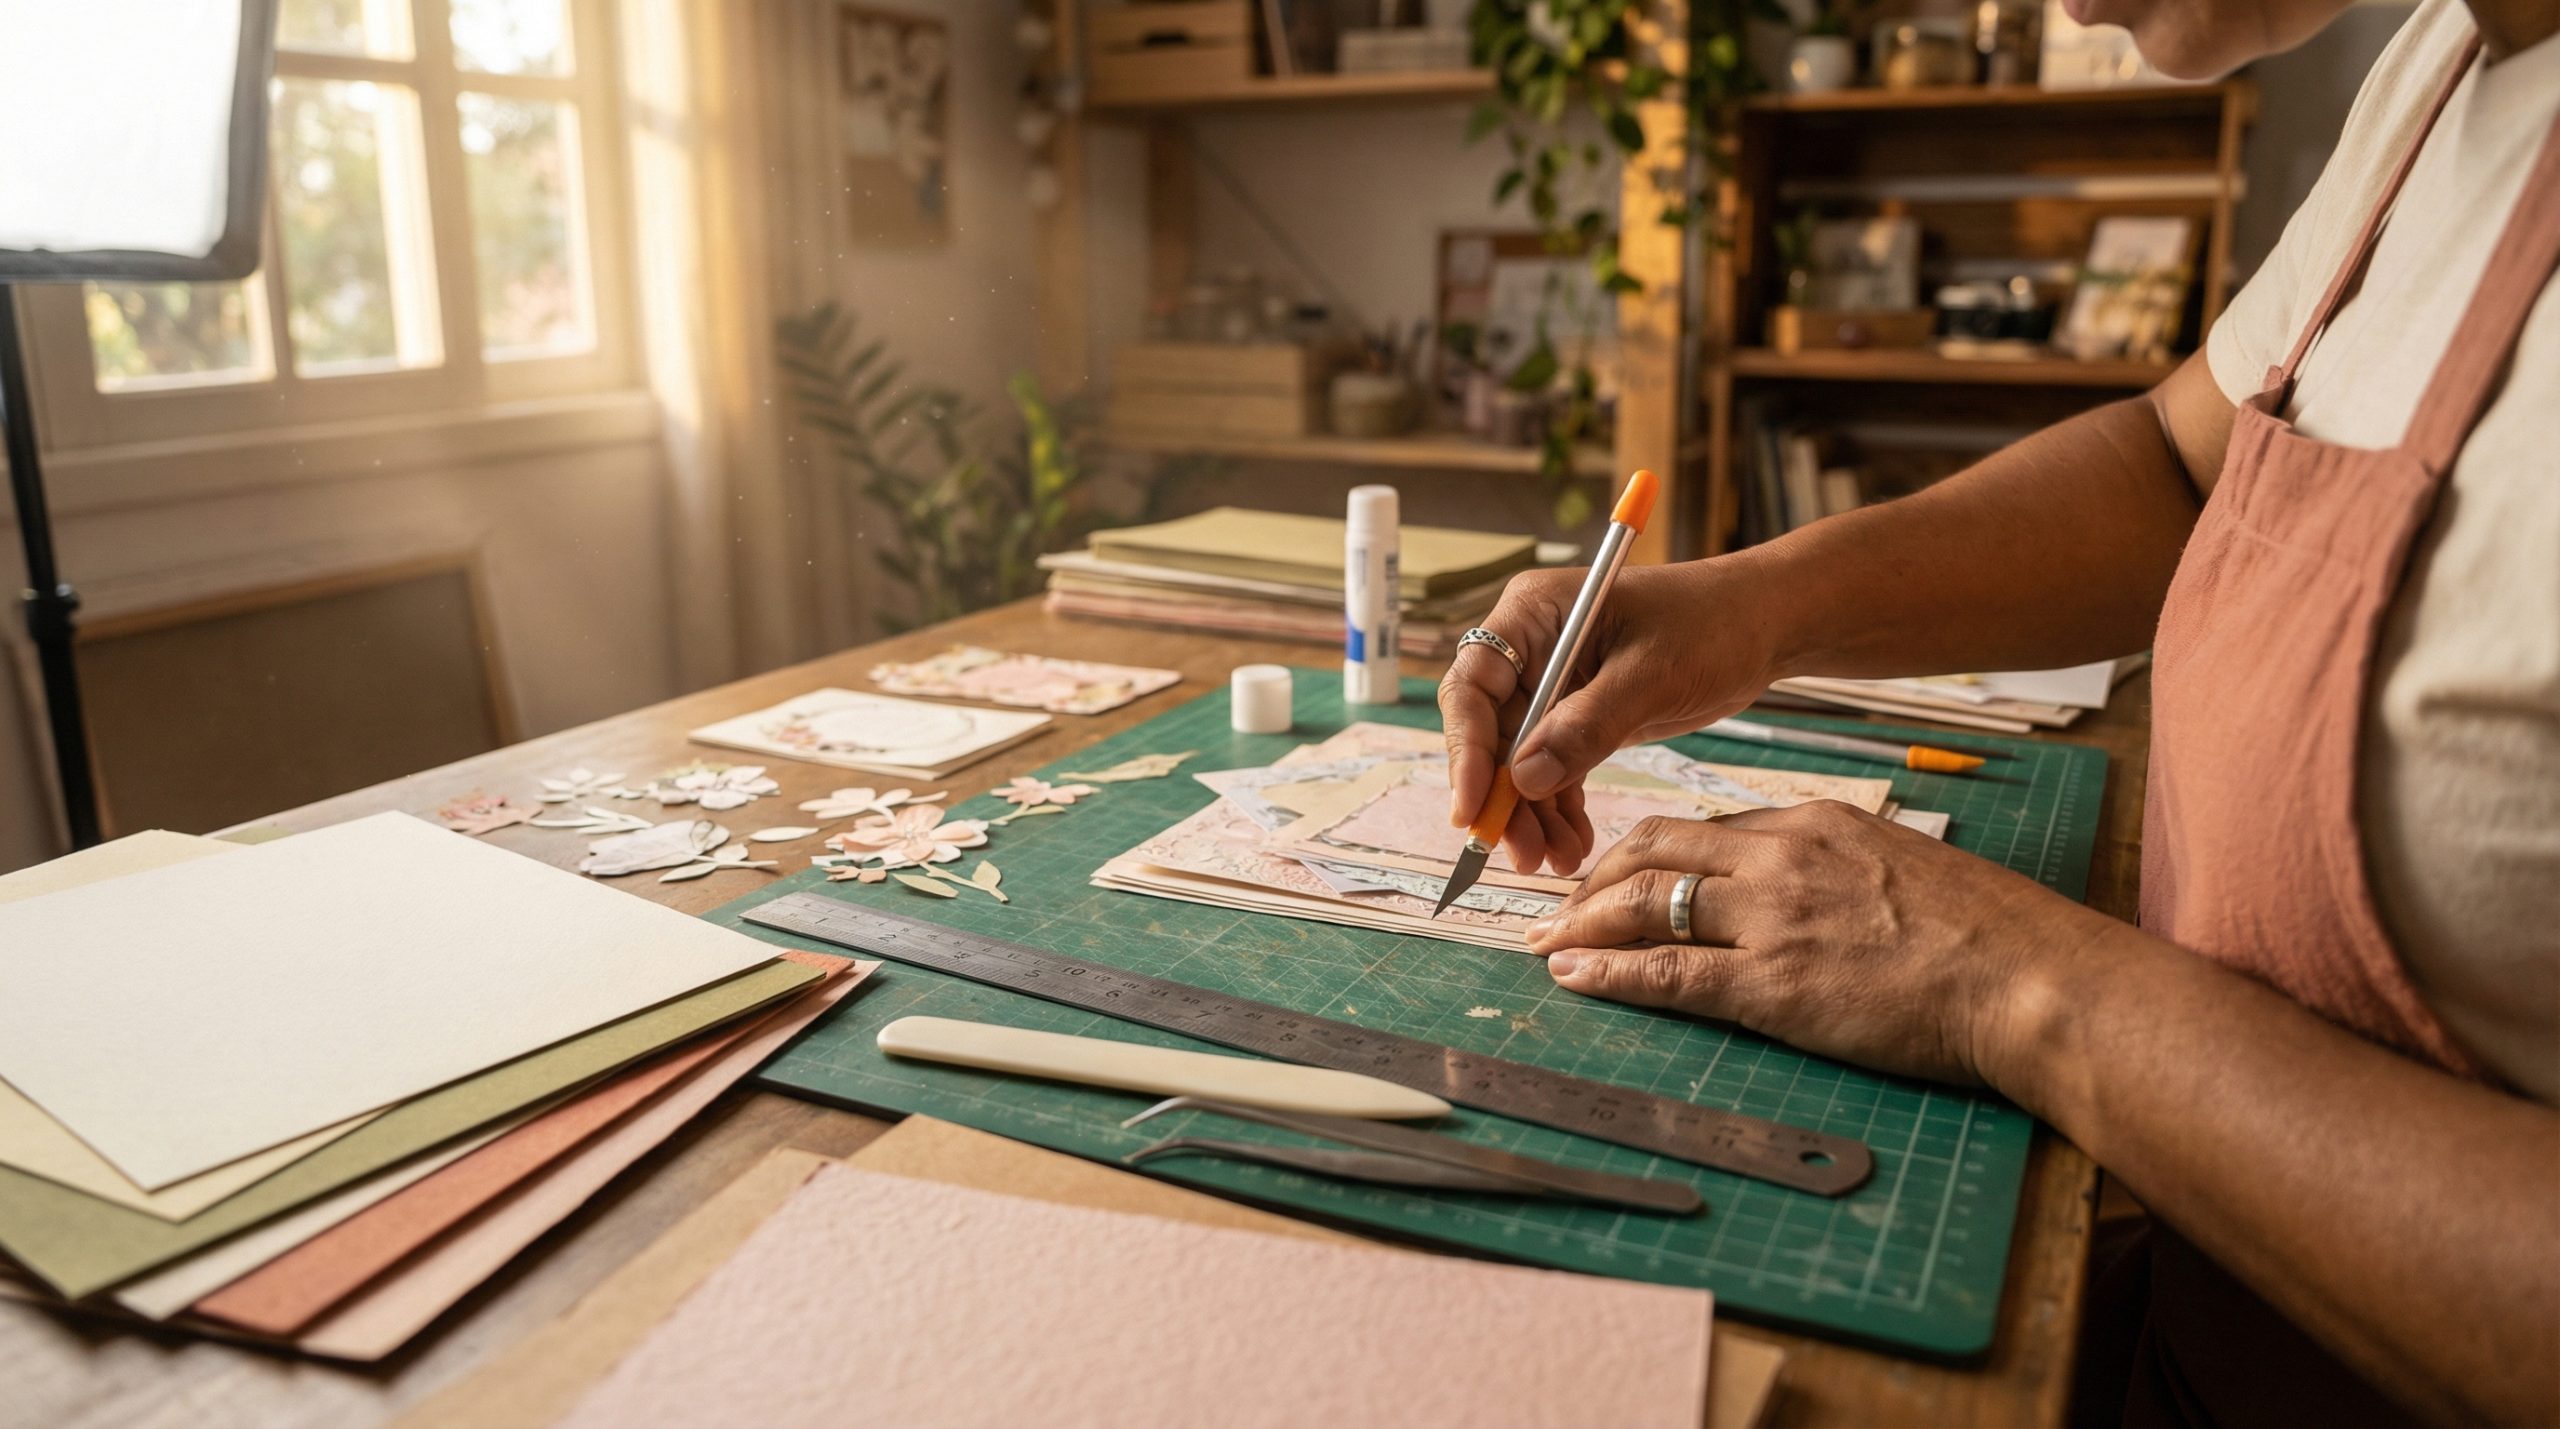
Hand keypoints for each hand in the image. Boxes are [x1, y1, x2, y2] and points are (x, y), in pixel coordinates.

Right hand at [1440, 560, 1778, 873]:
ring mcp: (1552, 685)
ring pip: (1520, 761)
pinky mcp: (1578, 717)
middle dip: (1502, 796)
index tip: (1472, 808)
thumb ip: (1588, 724)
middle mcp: (1531, 649)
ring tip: (1556, 860)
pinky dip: (1560, 808)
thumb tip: (1525, 778)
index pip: (1473, 685)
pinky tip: (1574, 843)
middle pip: (1489, 732)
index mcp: (1533, 614)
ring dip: (1532, 814)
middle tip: (1520, 852)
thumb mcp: (1652, 674)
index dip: (1466, 749)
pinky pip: (1554, 770)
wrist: (1761, 627)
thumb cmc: (1711, 625)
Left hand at [1523, 800, 2115, 1086]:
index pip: (1703, 827)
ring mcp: (1772, 919)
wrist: (2028, 978)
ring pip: (1645, 905)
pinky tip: (1571, 974)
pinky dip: (1608, 972)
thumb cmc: (1986, 937)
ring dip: (1581, 922)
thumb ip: (1840, 870)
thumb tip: (1810, 892)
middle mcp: (1781, 858)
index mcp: (1813, 826)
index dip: (1643, 852)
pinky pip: (1665, 973)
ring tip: (1543, 938)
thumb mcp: (1902, 871)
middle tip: (1557, 901)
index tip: (1612, 873)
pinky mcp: (1772, 982)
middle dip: (1593, 877)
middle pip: (1654, 851)